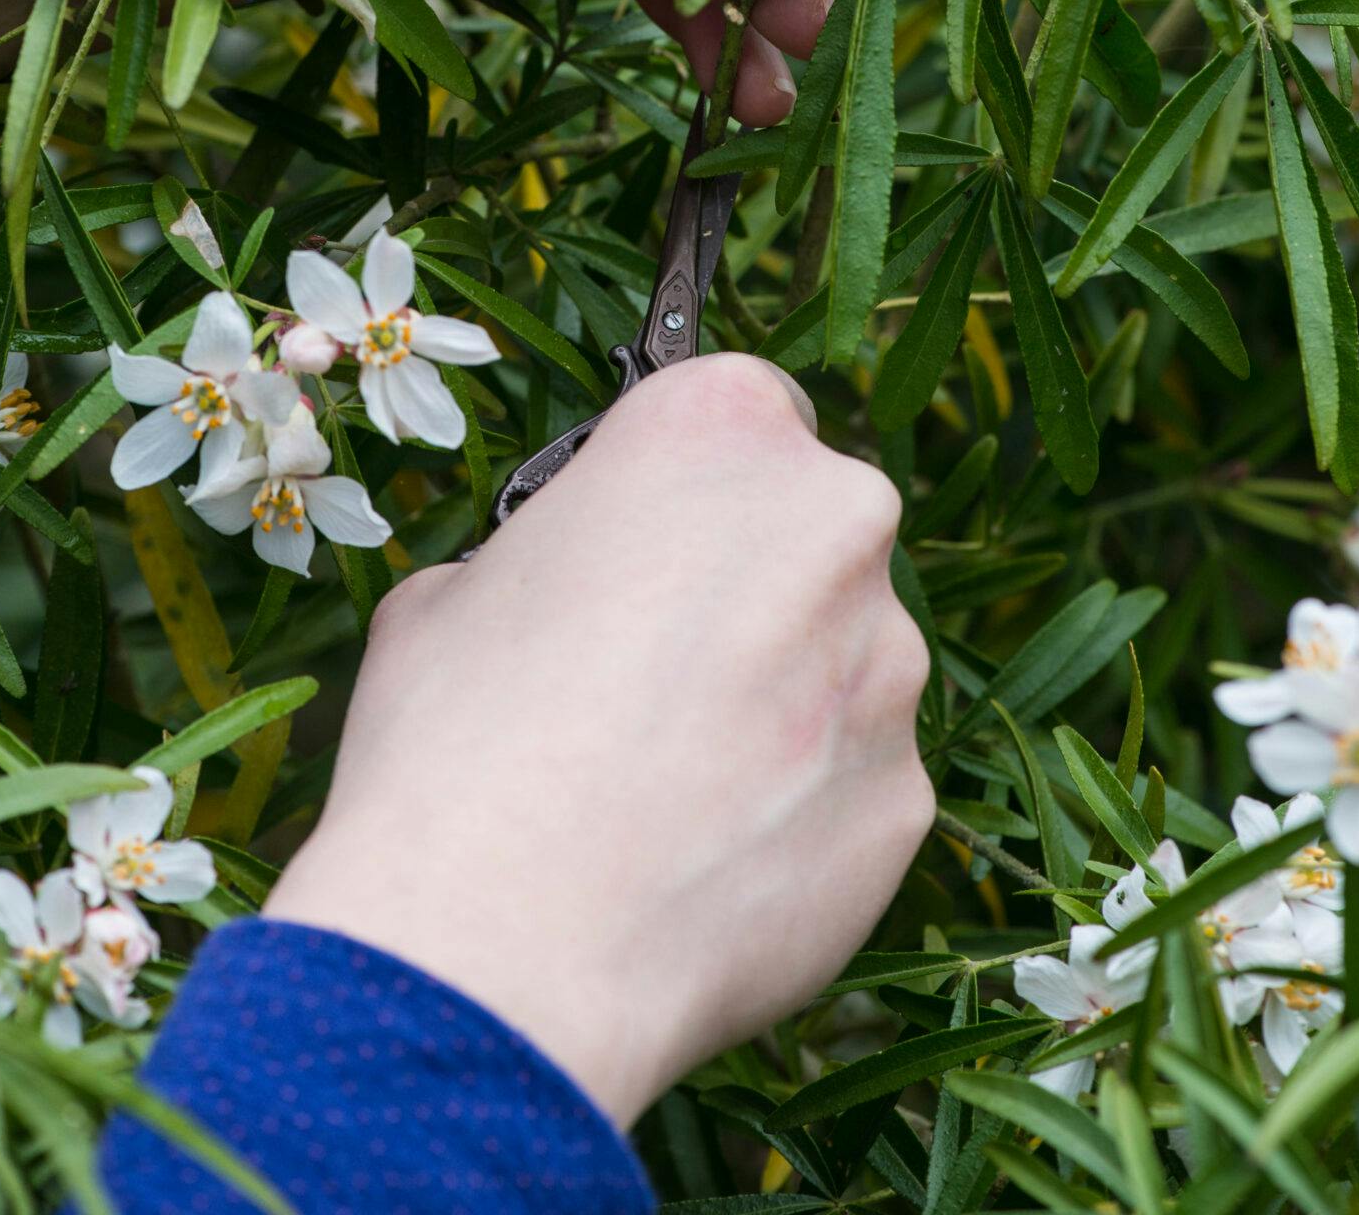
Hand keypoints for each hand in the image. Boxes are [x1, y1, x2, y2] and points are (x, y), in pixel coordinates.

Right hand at [266, 352, 933, 1127]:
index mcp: (717, 425)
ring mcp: (887, 663)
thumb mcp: (451, 591)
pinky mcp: (908, 796)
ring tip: (661, 791)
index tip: (648, 536)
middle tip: (646, 673)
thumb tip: (579, 598)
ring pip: (840, 659)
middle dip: (744, 586)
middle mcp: (833, 518)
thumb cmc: (454, 743)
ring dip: (777, 702)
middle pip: (807, 529)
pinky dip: (796, 812)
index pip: (738, 407)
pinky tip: (701, 865)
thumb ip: (552, 558)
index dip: (688, 479)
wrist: (501, 951)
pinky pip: (854, 781)